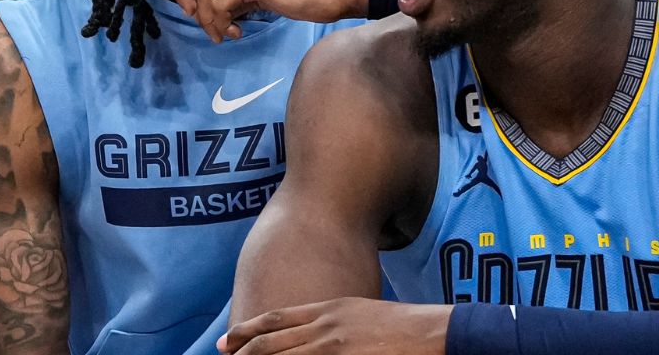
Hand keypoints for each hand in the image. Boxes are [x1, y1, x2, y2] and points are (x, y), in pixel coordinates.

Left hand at [219, 298, 449, 354]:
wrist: (431, 331)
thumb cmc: (401, 326)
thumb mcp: (360, 314)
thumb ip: (333, 323)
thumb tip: (312, 336)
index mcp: (329, 309)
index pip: (276, 318)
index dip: (248, 329)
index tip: (228, 339)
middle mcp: (325, 325)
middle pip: (272, 340)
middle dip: (242, 350)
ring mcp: (333, 346)